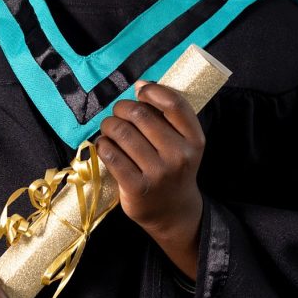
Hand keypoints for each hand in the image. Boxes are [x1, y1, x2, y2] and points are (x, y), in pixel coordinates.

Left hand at [95, 80, 204, 252]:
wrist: (173, 212)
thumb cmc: (174, 168)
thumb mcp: (185, 142)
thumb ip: (168, 115)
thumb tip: (141, 85)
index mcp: (194, 140)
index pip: (173, 104)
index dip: (151, 92)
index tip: (140, 92)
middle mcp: (179, 155)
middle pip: (139, 115)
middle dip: (122, 109)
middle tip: (118, 114)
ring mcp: (158, 173)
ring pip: (121, 132)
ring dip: (109, 125)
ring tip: (110, 129)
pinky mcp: (136, 187)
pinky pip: (110, 154)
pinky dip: (103, 144)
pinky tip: (106, 145)